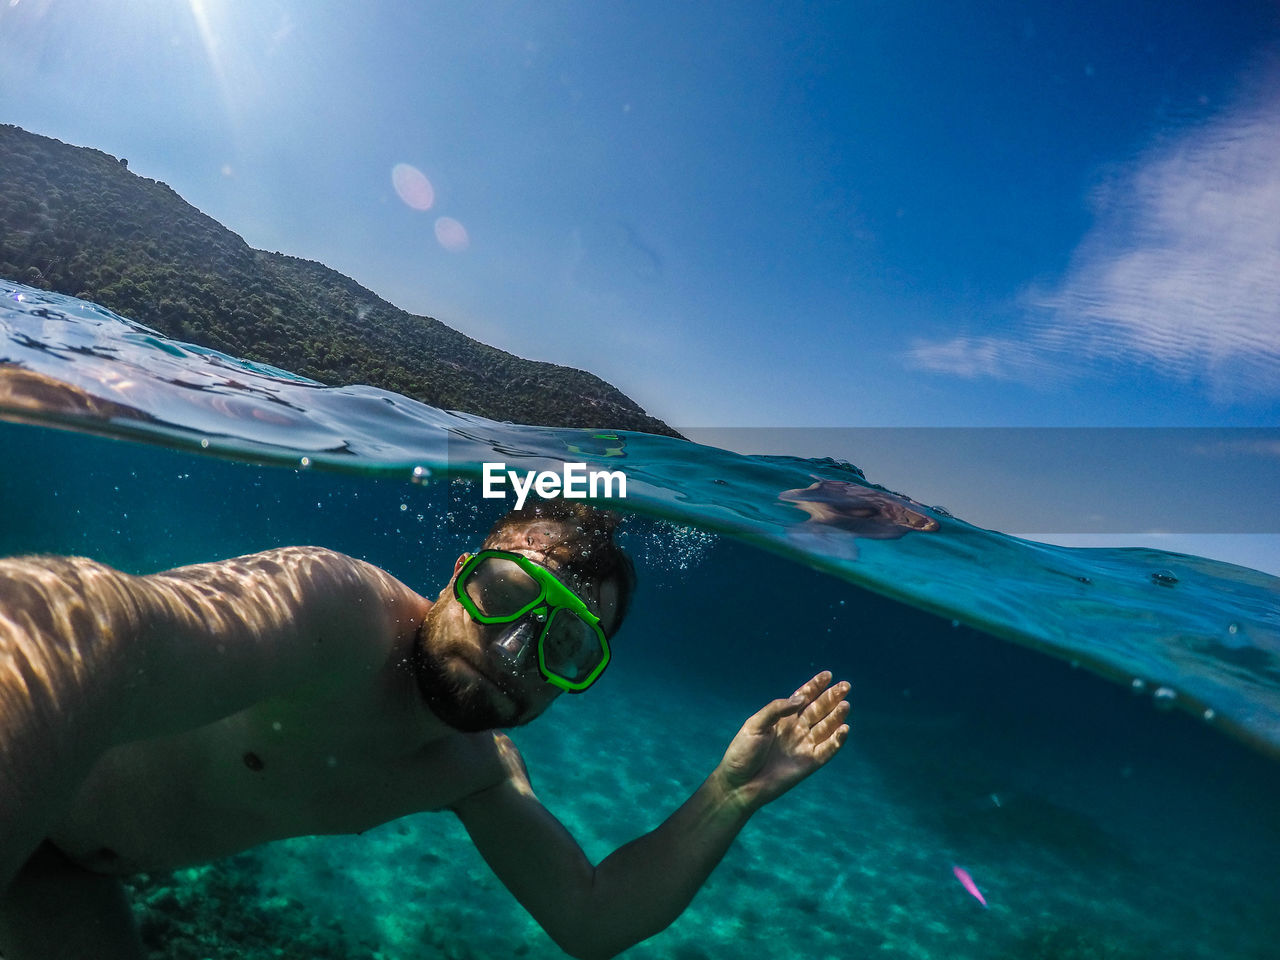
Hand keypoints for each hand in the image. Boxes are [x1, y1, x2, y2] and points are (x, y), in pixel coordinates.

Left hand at [716, 671, 850, 811]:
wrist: (740, 783)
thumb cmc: (743, 752)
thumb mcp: (755, 724)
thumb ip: (776, 709)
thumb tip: (800, 699)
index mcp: (782, 718)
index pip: (803, 697)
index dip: (815, 686)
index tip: (828, 674)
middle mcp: (796, 729)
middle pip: (818, 709)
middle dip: (831, 697)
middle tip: (845, 686)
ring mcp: (804, 746)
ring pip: (826, 727)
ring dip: (837, 716)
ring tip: (845, 704)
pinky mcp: (809, 763)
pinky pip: (827, 750)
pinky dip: (837, 740)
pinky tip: (844, 728)